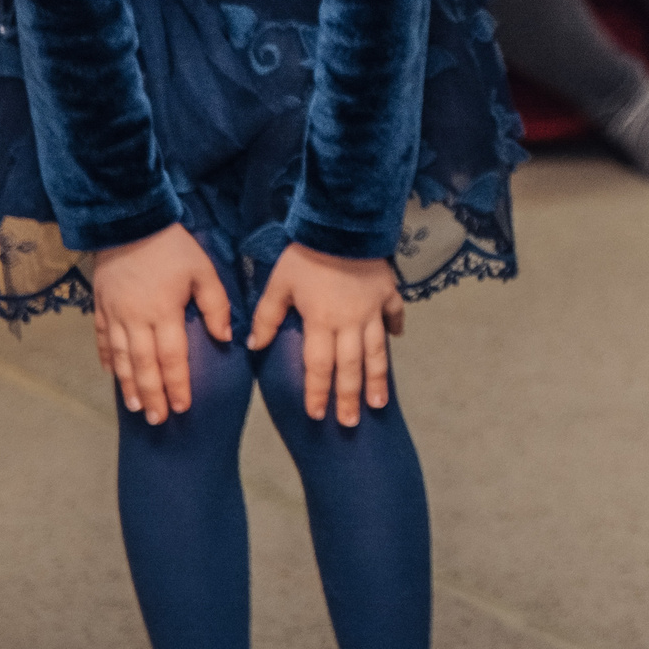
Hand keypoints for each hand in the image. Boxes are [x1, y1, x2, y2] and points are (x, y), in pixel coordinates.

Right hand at [89, 221, 231, 424]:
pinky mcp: (99, 306)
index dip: (177, 384)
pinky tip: (110, 373)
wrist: (129, 223)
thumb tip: (224, 338)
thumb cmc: (173, 248)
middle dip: (151, 395)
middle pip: (143, 365)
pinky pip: (101, 338)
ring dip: (127, 384)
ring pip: (119, 358)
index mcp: (164, 313)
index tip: (182, 407)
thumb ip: (216, 305)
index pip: (172, 358)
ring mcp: (113, 314)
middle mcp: (135, 320)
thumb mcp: (204, 271)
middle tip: (156, 419)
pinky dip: (105, 358)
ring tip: (134, 406)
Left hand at [247, 244, 405, 425]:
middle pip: (351, 367)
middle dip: (350, 397)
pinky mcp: (388, 292)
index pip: (319, 366)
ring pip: (376, 351)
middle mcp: (350, 322)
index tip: (317, 414)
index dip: (317, 392)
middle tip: (351, 423)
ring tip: (379, 402)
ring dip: (377, 378)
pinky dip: (395, 327)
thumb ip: (266, 316)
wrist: (344, 225)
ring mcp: (373, 309)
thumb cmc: (305, 255)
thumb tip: (252, 345)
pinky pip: (394, 314)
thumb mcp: (278, 284)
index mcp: (321, 322)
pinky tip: (396, 340)